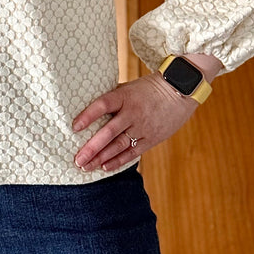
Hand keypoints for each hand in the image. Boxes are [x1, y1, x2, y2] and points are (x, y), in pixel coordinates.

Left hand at [71, 73, 197, 172]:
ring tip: (86, 166)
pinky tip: (105, 167)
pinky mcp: (152, 138)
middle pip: (109, 132)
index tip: (74, 127)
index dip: (88, 116)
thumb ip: (112, 98)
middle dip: (92, 148)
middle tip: (77, 160)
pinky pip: (133, 152)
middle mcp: (132, 112)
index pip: (102, 105)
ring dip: (101, 158)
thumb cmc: (148, 88)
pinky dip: (118, 161)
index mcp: (124, 96)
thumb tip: (89, 106)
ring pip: (119, 145)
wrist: (179, 91)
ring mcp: (142, 127)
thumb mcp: (128, 87)